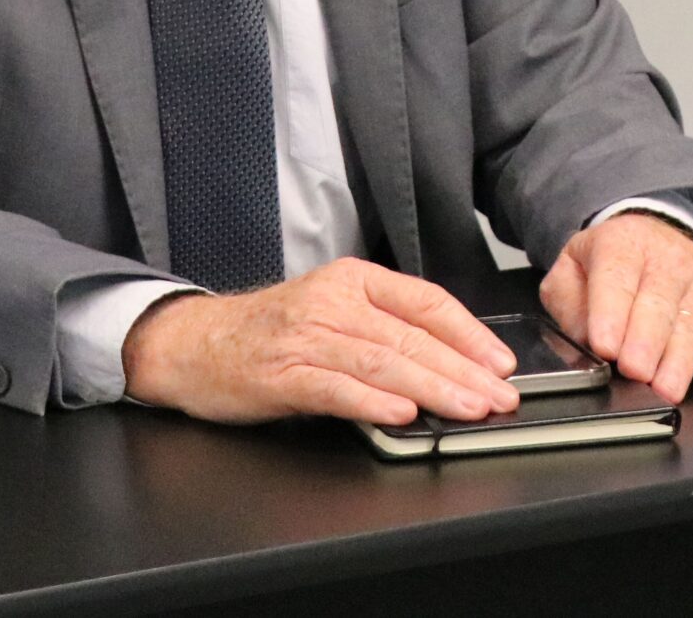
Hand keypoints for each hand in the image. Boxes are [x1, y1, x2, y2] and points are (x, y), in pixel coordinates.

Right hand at [121, 257, 519, 425]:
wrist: (192, 341)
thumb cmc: (270, 331)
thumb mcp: (331, 310)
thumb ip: (383, 327)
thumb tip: (451, 360)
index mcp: (353, 280)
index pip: (426, 301)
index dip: (469, 333)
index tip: (500, 362)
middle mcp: (333, 302)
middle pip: (412, 336)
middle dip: (464, 370)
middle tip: (500, 396)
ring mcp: (305, 337)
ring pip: (382, 360)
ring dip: (432, 388)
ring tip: (468, 408)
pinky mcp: (280, 373)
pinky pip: (334, 387)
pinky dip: (371, 401)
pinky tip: (401, 413)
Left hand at [540, 211, 692, 403]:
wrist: (647, 238)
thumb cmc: (606, 262)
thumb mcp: (570, 270)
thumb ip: (570, 307)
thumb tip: (584, 347)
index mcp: (621, 245)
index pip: (616, 279)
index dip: (611, 314)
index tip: (604, 346)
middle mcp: (664, 261)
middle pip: (658, 303)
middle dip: (646, 342)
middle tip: (635, 372)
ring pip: (690, 322)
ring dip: (679, 360)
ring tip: (666, 388)